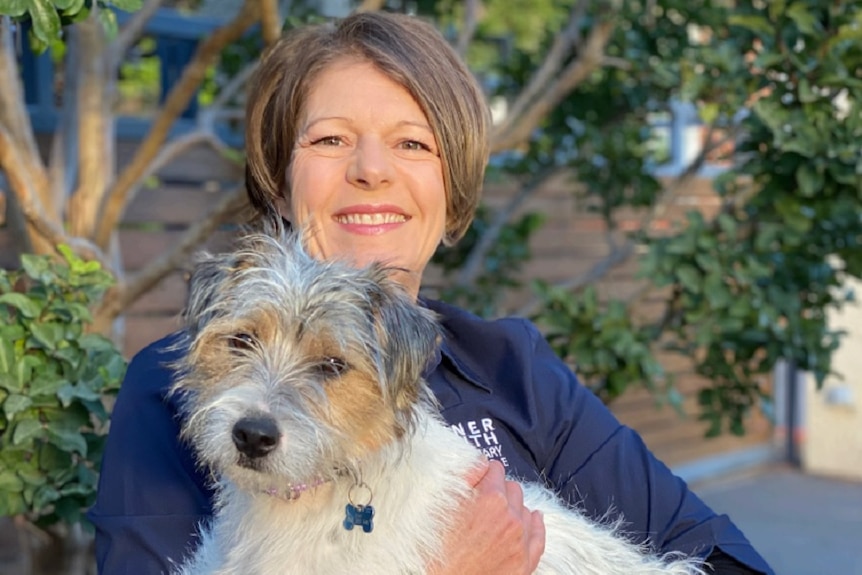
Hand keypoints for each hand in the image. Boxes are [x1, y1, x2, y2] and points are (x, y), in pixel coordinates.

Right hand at [429, 459, 545, 574]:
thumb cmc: (433, 550)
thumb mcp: (441, 504)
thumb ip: (465, 475)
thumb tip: (480, 461)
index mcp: (491, 499)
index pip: (495, 469)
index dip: (484, 474)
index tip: (478, 479)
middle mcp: (510, 519)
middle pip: (512, 488)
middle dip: (498, 490)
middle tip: (481, 501)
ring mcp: (519, 543)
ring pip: (524, 510)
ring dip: (512, 509)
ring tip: (495, 517)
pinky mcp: (523, 565)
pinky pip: (538, 537)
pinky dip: (535, 525)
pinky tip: (534, 518)